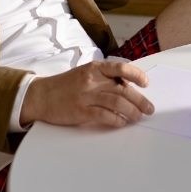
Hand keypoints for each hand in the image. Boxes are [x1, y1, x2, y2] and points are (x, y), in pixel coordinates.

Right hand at [19, 60, 154, 127]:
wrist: (41, 96)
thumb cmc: (65, 85)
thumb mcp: (85, 73)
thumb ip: (104, 77)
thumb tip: (127, 86)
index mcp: (94, 68)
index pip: (121, 68)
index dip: (137, 75)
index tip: (146, 83)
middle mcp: (92, 80)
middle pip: (123, 89)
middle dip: (140, 100)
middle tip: (149, 108)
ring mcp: (86, 95)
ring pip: (117, 102)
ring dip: (132, 111)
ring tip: (138, 117)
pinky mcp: (81, 111)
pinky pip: (104, 115)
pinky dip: (117, 120)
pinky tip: (122, 123)